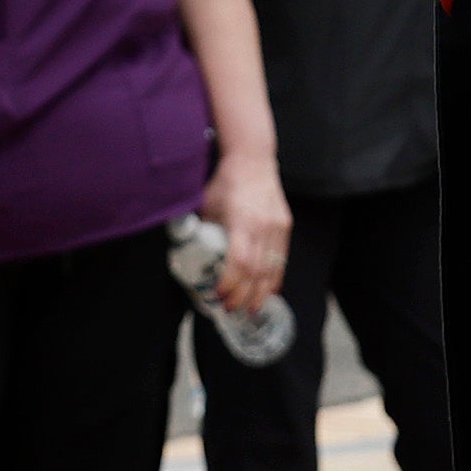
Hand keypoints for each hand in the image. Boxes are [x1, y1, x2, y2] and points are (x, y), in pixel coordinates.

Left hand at [198, 151, 291, 319]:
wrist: (254, 161)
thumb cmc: (226, 182)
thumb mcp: (207, 204)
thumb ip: (200, 229)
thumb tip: (186, 254)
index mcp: (242, 220)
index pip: (239, 261)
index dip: (230, 282)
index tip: (219, 295)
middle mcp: (264, 226)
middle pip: (257, 271)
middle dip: (243, 294)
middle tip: (230, 309)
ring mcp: (278, 227)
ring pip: (272, 268)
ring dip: (261, 293)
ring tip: (249, 309)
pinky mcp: (285, 227)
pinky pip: (282, 259)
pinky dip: (274, 278)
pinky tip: (268, 292)